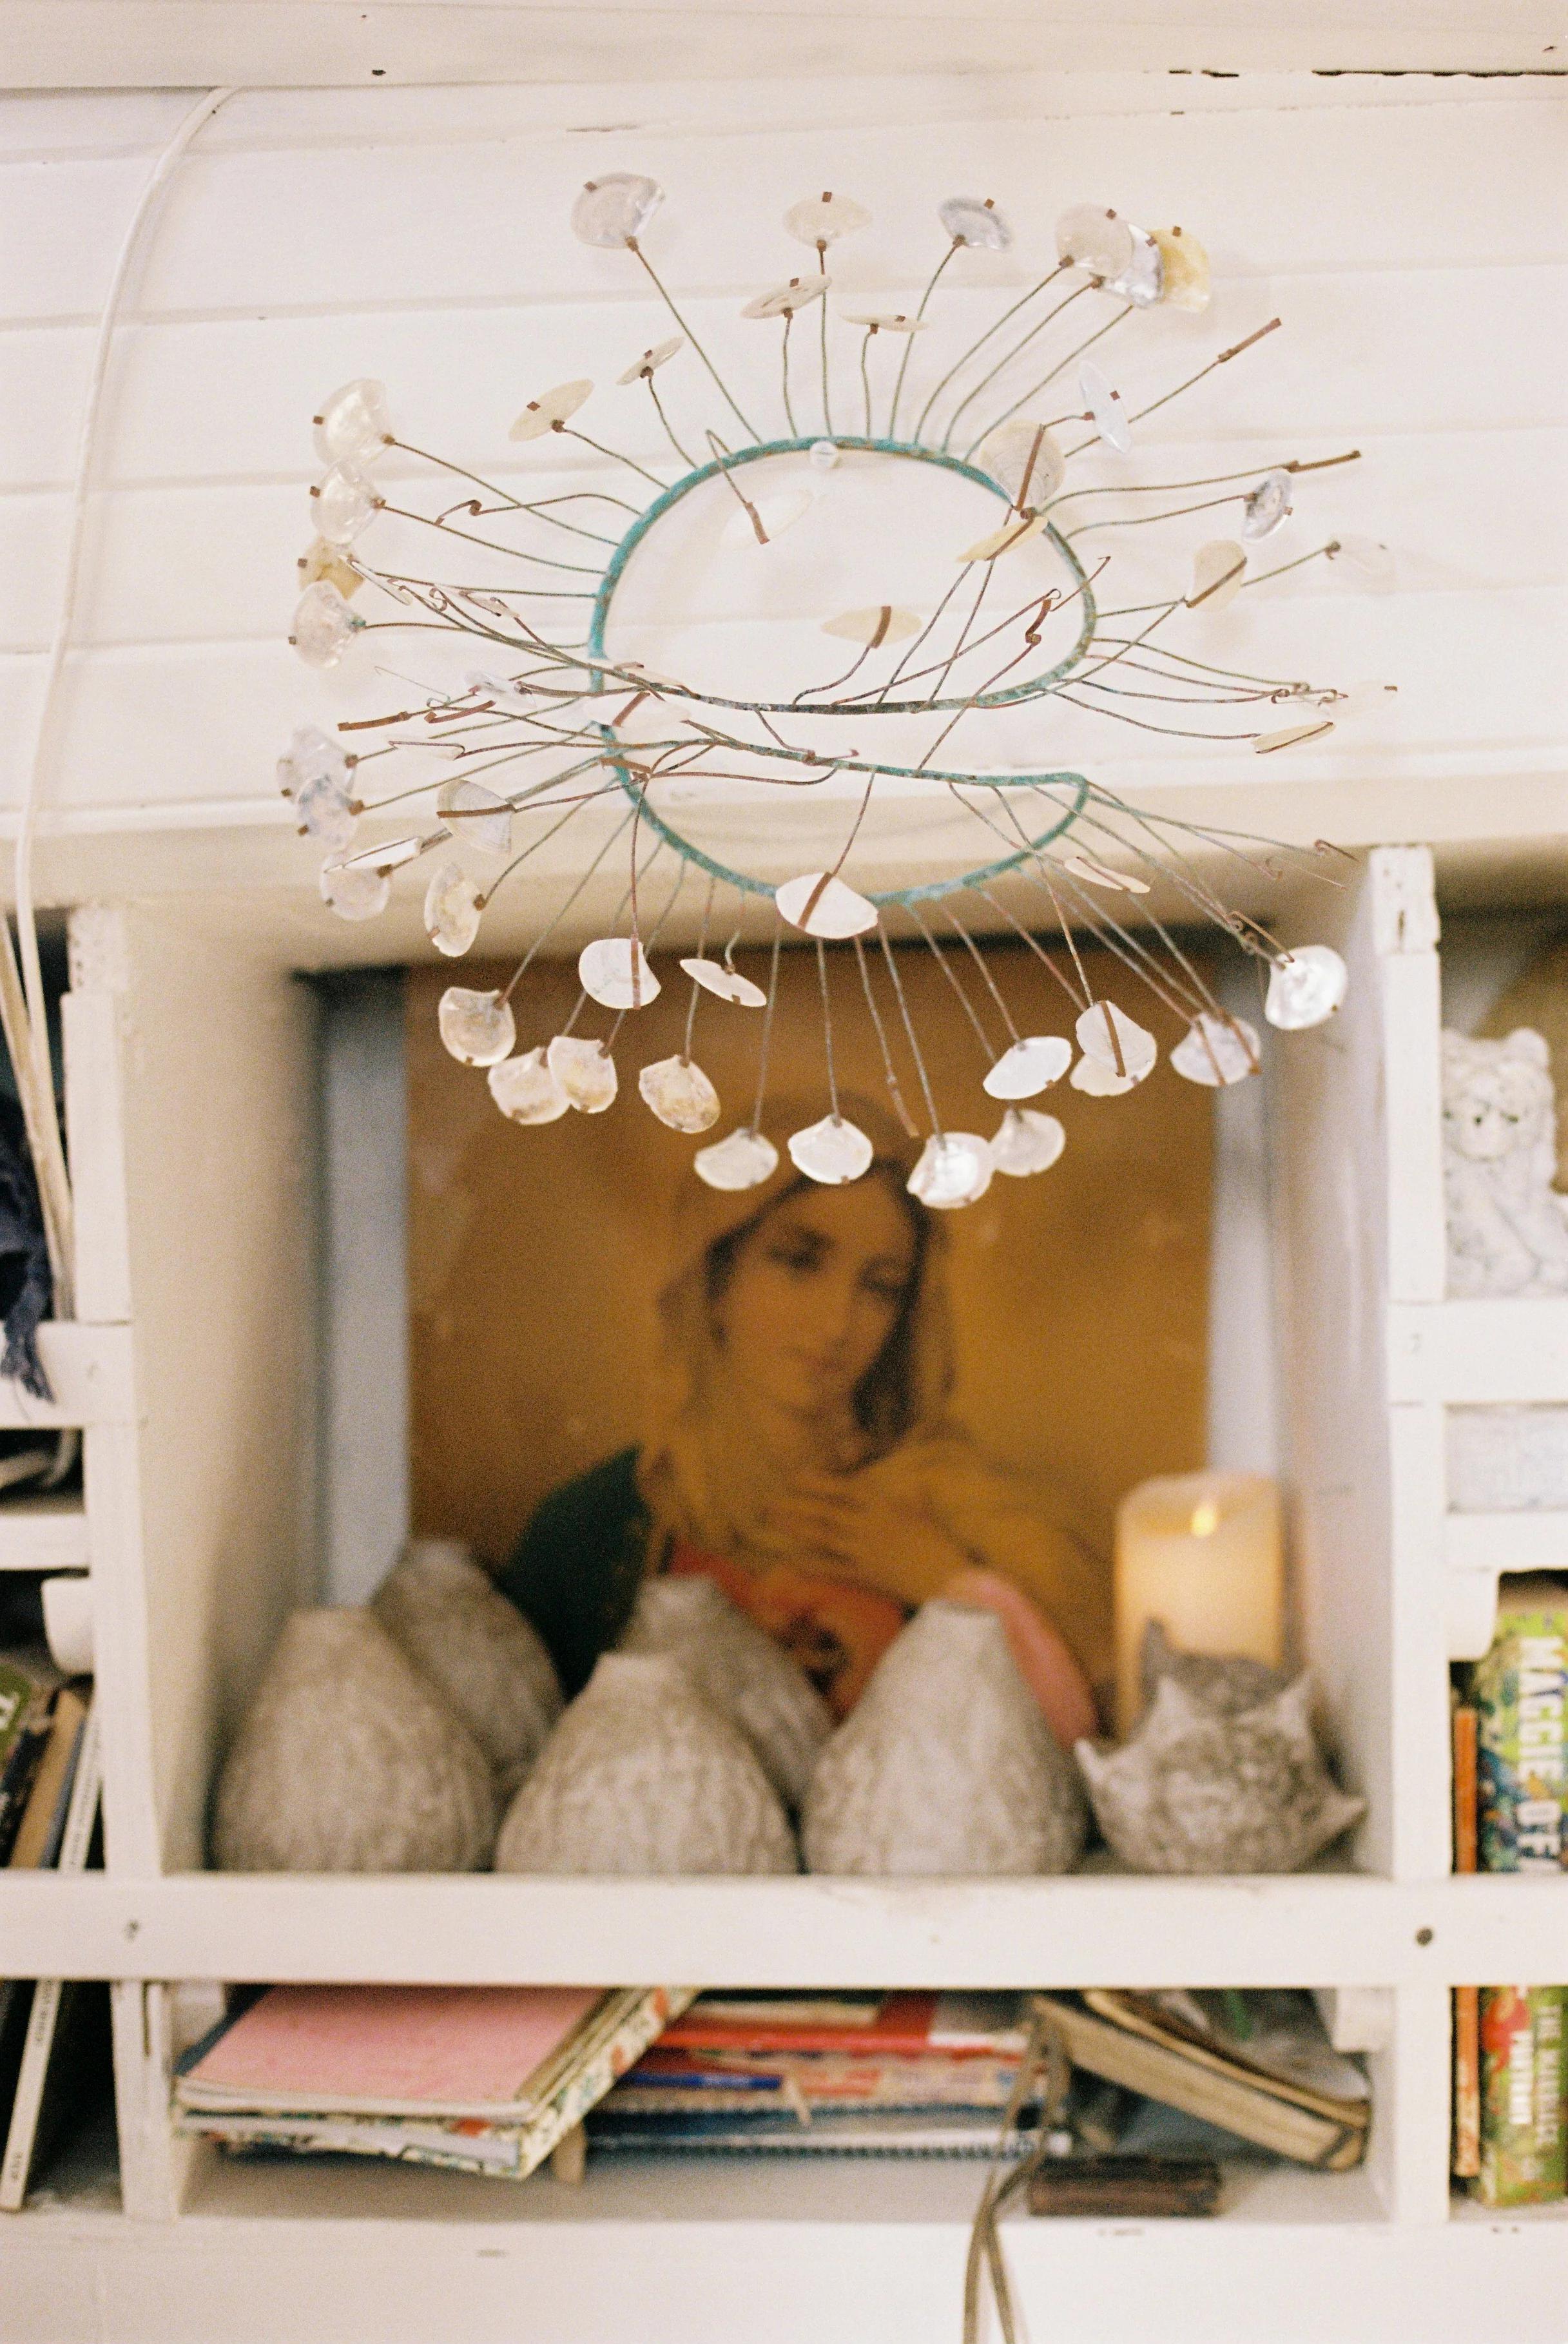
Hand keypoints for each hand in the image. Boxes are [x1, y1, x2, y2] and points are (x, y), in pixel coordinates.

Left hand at [761, 1472, 973, 1604]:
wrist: (952, 1580)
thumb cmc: (943, 1548)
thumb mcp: (927, 1518)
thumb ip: (914, 1503)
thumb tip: (914, 1488)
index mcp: (886, 1507)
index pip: (845, 1491)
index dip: (819, 1483)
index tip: (795, 1477)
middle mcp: (871, 1526)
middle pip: (826, 1514)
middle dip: (797, 1507)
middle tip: (769, 1503)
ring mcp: (866, 1551)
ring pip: (824, 1537)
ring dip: (797, 1529)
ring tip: (774, 1522)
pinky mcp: (866, 1576)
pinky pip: (833, 1568)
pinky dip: (811, 1563)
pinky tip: (791, 1560)